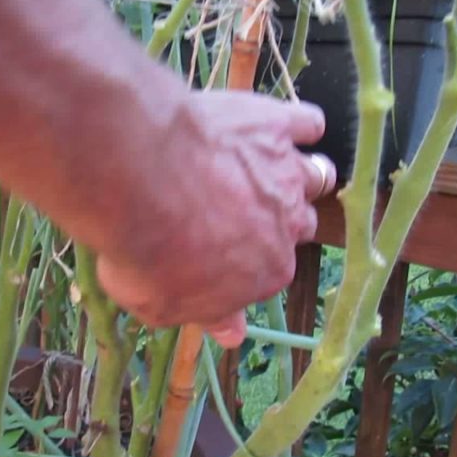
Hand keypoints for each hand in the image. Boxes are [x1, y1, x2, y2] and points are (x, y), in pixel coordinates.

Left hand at [96, 90, 334, 347]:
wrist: (142, 178)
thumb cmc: (146, 252)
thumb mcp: (165, 303)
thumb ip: (207, 313)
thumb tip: (231, 333)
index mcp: (269, 272)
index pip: (271, 269)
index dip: (248, 258)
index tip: (221, 251)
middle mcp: (289, 224)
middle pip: (301, 222)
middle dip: (280, 219)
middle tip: (244, 208)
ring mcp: (286, 172)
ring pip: (315, 175)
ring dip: (301, 175)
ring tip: (275, 169)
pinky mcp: (275, 125)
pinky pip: (306, 123)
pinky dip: (301, 125)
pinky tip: (282, 126)